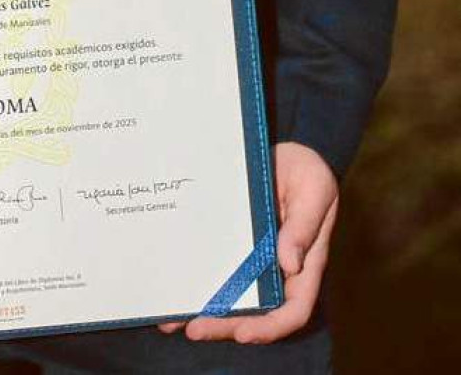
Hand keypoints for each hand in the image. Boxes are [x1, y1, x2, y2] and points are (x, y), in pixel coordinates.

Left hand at [158, 141, 338, 343]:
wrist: (285, 152)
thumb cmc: (307, 171)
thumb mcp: (314, 189)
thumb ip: (304, 225)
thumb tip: (290, 264)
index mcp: (304, 264)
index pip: (293, 309)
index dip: (270, 326)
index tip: (243, 332)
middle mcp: (277, 270)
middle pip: (255, 312)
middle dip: (225, 325)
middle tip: (194, 328)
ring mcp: (254, 260)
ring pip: (231, 297)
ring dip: (204, 312)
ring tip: (171, 321)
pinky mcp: (234, 245)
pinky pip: (216, 269)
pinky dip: (196, 282)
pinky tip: (172, 289)